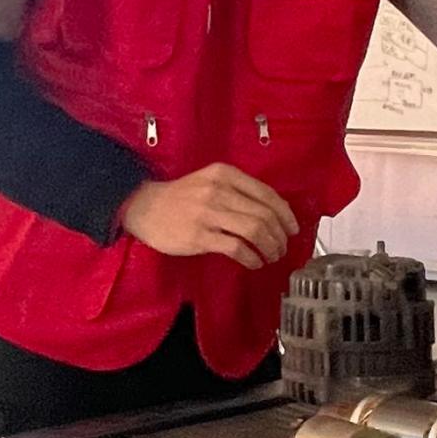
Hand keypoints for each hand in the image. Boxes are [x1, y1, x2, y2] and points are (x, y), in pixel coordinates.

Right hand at [120, 163, 299, 269]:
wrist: (143, 207)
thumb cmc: (181, 197)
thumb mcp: (210, 181)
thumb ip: (237, 191)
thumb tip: (272, 213)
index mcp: (225, 174)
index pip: (267, 194)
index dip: (286, 214)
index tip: (292, 229)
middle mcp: (219, 190)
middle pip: (264, 215)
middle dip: (280, 235)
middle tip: (282, 247)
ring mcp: (209, 213)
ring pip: (255, 230)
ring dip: (270, 247)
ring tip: (272, 256)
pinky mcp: (200, 236)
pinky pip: (237, 248)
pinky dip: (252, 258)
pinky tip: (255, 263)